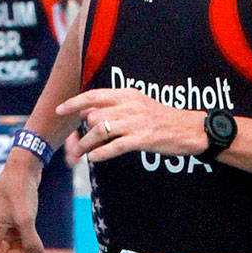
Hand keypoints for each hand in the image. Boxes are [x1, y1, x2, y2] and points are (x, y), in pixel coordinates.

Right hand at [0, 150, 44, 252]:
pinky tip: (35, 233)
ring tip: (35, 238)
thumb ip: (31, 242)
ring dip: (26, 250)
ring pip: (13, 250)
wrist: (24, 170)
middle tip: (36, 248)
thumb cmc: (20, 190)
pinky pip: (19, 242)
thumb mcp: (26, 218)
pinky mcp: (11, 224)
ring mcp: (1, 228)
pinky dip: (28, 242)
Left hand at [56, 87, 205, 162]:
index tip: (60, 110)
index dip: (73, 103)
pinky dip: (100, 153)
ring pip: (99, 131)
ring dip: (86, 144)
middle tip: (77, 144)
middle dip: (81, 132)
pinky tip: (94, 158)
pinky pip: (114, 146)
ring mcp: (135, 122)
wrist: (191, 130)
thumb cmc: (164, 119)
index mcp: (127, 94)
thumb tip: (91, 114)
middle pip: (93, 116)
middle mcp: (129, 106)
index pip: (93, 95)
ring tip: (80, 154)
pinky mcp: (142, 139)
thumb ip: (117, 106)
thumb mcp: (140, 104)